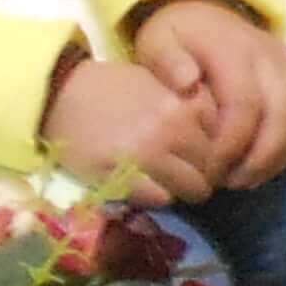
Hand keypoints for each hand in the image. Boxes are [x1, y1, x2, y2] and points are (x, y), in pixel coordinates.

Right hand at [43, 57, 223, 204]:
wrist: (60, 94)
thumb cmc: (113, 89)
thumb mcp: (161, 85)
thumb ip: (194, 108)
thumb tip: (225, 139)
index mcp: (186, 104)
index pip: (226, 142)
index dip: (217, 153)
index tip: (203, 156)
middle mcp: (172, 128)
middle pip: (212, 169)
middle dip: (203, 175)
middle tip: (185, 174)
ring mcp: (147, 153)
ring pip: (192, 189)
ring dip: (183, 190)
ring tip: (166, 181)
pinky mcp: (122, 176)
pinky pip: (160, 199)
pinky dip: (157, 197)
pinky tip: (145, 185)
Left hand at [131, 0, 285, 189]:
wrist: (207, 13)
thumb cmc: (179, 37)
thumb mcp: (157, 41)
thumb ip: (166, 61)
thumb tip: (186, 83)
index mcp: (233, 50)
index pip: (244, 105)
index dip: (232, 144)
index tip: (211, 170)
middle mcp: (271, 57)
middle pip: (280, 117)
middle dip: (258, 159)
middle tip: (231, 183)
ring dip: (280, 156)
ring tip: (249, 179)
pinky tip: (273, 161)